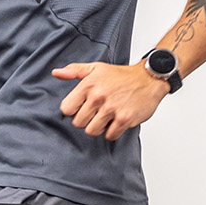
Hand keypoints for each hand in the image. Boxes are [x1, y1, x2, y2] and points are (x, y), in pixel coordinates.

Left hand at [53, 60, 169, 138]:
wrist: (149, 79)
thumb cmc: (121, 76)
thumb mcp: (96, 68)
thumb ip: (74, 70)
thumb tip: (56, 73)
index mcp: (88, 84)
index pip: (67, 109)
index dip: (74, 111)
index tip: (83, 108)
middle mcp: (98, 96)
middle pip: (78, 123)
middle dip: (87, 120)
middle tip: (98, 113)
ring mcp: (111, 108)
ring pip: (92, 131)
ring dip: (99, 128)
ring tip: (107, 117)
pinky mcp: (124, 119)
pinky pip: (109, 135)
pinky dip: (113, 132)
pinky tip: (117, 121)